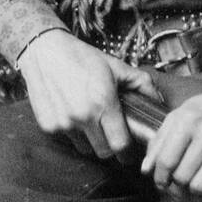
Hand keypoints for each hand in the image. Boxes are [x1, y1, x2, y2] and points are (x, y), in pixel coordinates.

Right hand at [18, 30, 161, 159]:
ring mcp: (63, 123)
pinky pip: (67, 140)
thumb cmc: (81, 57)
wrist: (44, 50)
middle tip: (111, 134)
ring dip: (90, 140)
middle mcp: (82, 116)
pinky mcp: (48, 126)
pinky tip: (73, 114)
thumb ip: (141, 82)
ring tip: (90, 119)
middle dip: (111, 146)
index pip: (120, 145)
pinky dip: (73, 132)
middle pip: (104, 152)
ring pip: (85, 148)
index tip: (129, 150)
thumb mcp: (115, 65)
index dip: (128, 151)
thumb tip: (158, 99)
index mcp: (103, 102)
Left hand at [140, 75, 201, 201]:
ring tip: (196, 180)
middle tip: (180, 179)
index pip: (166, 160)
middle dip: (177, 183)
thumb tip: (145, 169)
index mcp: (187, 120)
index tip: (161, 181)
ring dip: (195, 189)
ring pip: (200, 186)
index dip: (160, 177)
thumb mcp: (179, 115)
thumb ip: (159, 140)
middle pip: (181, 176)